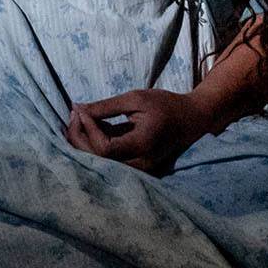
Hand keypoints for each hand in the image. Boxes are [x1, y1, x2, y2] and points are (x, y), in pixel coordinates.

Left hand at [64, 89, 213, 173]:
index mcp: (143, 145)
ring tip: (80, 117)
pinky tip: (91, 126)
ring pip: (101, 162)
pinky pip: (109, 160)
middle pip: (98, 159)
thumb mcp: (136, 99)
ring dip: (85, 142)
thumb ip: (106, 107)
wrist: (192, 119)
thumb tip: (77, 109)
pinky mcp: (136, 166)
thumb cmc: (166, 105)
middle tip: (74, 113)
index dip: (88, 130)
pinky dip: (96, 144)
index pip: (105, 148)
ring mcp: (139, 168)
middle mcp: (141, 163)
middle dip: (80, 137)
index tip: (80, 110)